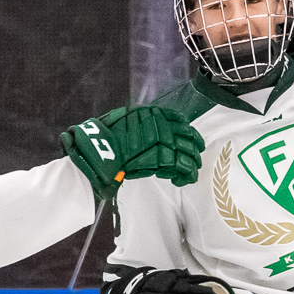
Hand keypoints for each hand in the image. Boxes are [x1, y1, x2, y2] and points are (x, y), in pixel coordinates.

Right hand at [61, 105, 203, 198]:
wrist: (98, 151)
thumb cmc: (105, 138)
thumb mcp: (124, 121)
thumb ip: (141, 124)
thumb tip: (153, 131)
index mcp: (152, 113)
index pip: (180, 121)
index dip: (189, 132)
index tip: (193, 140)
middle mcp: (161, 124)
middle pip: (187, 136)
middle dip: (194, 149)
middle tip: (196, 159)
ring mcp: (163, 141)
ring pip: (187, 152)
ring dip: (192, 165)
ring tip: (191, 174)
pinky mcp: (162, 160)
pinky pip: (181, 167)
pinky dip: (185, 175)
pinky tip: (182, 180)